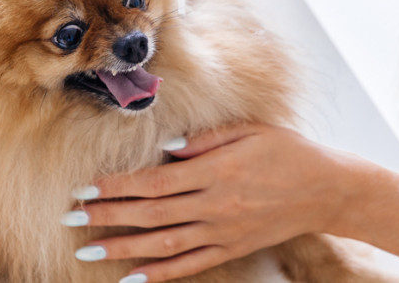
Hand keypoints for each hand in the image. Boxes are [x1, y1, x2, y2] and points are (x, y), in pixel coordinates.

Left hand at [68, 123, 361, 281]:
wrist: (327, 189)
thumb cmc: (288, 151)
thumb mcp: (250, 130)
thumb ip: (206, 138)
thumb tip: (166, 148)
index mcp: (216, 170)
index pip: (155, 181)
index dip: (118, 186)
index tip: (87, 188)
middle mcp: (215, 204)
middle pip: (151, 214)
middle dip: (108, 216)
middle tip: (71, 217)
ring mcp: (223, 231)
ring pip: (164, 245)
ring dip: (123, 248)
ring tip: (87, 251)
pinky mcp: (232, 248)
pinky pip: (191, 265)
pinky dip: (160, 274)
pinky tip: (132, 279)